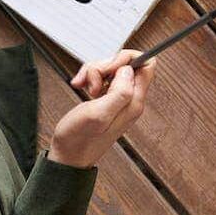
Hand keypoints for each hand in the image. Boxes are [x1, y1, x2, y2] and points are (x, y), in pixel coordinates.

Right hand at [51, 50, 152, 167]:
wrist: (68, 156)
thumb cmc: (79, 139)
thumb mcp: (98, 115)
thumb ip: (119, 92)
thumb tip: (129, 70)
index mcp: (133, 102)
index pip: (147, 65)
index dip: (127, 58)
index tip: (109, 67)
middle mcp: (130, 100)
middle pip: (125, 64)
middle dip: (104, 66)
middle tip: (93, 83)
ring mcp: (118, 99)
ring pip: (111, 69)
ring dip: (94, 72)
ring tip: (85, 87)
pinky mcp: (107, 99)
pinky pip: (102, 78)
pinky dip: (89, 78)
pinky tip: (81, 87)